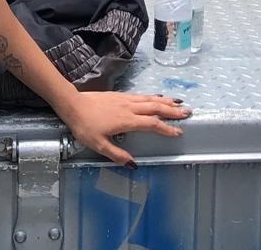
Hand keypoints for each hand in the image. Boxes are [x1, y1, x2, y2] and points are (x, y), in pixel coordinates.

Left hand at [56, 92, 189, 166]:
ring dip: (165, 101)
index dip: (167, 128)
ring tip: (178, 102)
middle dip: (172, 111)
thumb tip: (134, 165)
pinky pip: (141, 95)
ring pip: (149, 99)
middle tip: (187, 112)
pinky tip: (156, 97)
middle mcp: (129, 107)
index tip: (178, 132)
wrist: (73, 104)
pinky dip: (153, 96)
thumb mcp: (98, 145)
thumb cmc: (84, 126)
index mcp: (127, 121)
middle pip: (155, 108)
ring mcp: (125, 99)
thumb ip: (117, 155)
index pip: (152, 124)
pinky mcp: (119, 95)